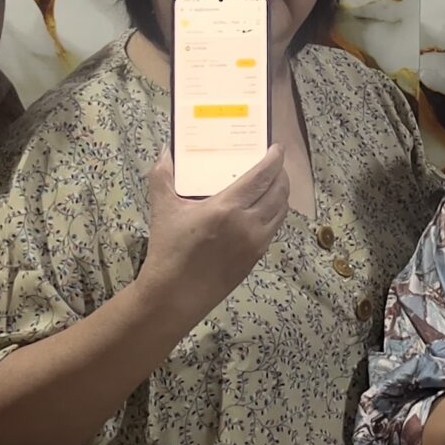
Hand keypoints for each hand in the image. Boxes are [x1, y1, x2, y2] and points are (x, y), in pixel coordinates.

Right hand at [141, 147, 289, 307]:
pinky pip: (274, 228)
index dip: (275, 159)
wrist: (174, 296)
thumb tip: (166, 151)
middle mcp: (248, 224)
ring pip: (281, 211)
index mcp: (227, 208)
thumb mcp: (162, 209)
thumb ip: (162, 176)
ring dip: (281, 193)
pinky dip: (275, 213)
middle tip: (275, 163)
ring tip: (273, 183)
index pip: (263, 176)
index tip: (277, 148)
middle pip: (279, 191)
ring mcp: (256, 243)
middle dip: (281, 174)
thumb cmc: (168, 250)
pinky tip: (264, 209)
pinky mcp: (256, 258)